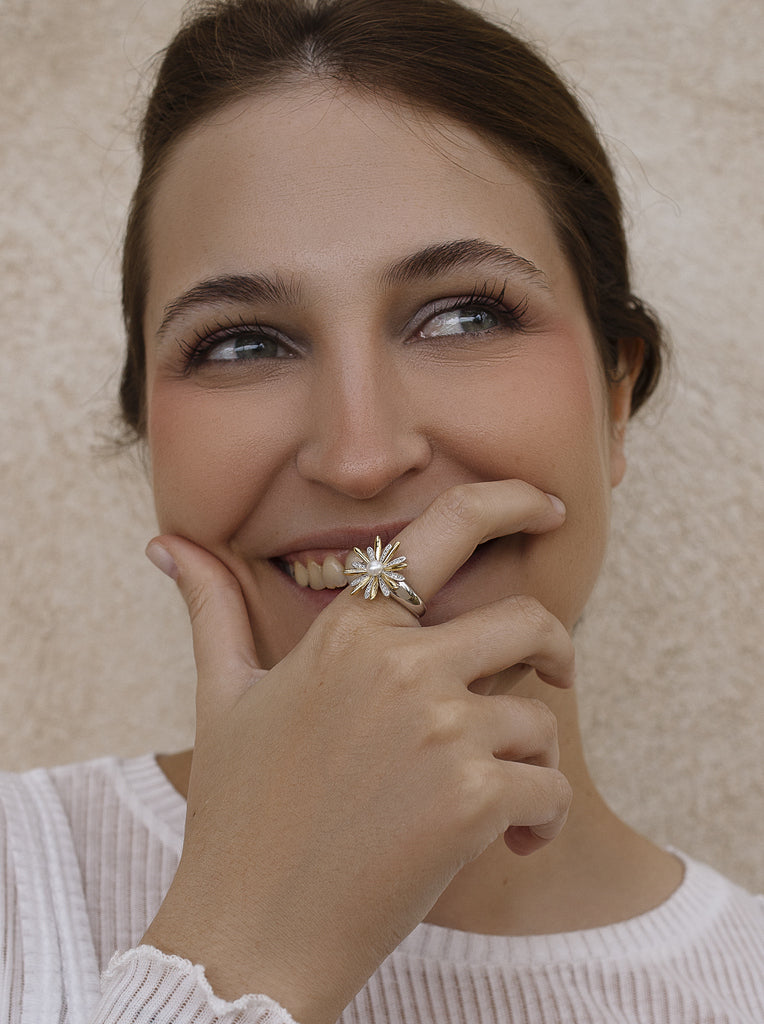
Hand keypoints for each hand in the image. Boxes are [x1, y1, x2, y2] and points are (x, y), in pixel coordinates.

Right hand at [142, 480, 573, 1023]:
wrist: (252, 932)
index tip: (548, 506)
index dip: (510, 501)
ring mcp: (439, 730)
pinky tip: (507, 846)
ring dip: (534, 762)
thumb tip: (165, 544)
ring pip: (543, 719)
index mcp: (350, 630)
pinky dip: (543, 822)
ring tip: (498, 804)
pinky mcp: (472, 799)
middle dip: (555, 651)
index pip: (447, 529)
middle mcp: (401, 665)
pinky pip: (552, 790)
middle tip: (554, 678)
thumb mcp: (222, 698)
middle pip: (528, 622)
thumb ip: (212, 609)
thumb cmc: (238, 812)